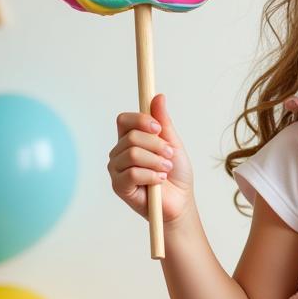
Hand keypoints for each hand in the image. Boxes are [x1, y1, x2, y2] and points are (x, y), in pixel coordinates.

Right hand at [108, 93, 194, 223]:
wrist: (180, 202)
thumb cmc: (176, 174)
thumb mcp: (173, 143)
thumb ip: (163, 122)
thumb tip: (158, 96)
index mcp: (130, 139)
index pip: (124, 120)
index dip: (141, 120)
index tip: (158, 128)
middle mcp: (120, 152)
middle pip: (131, 136)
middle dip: (157, 145)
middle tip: (169, 156)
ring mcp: (117, 170)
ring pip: (133, 154)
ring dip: (156, 161)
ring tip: (166, 170)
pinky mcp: (119, 186)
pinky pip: (132, 173)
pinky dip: (152, 176)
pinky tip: (159, 181)